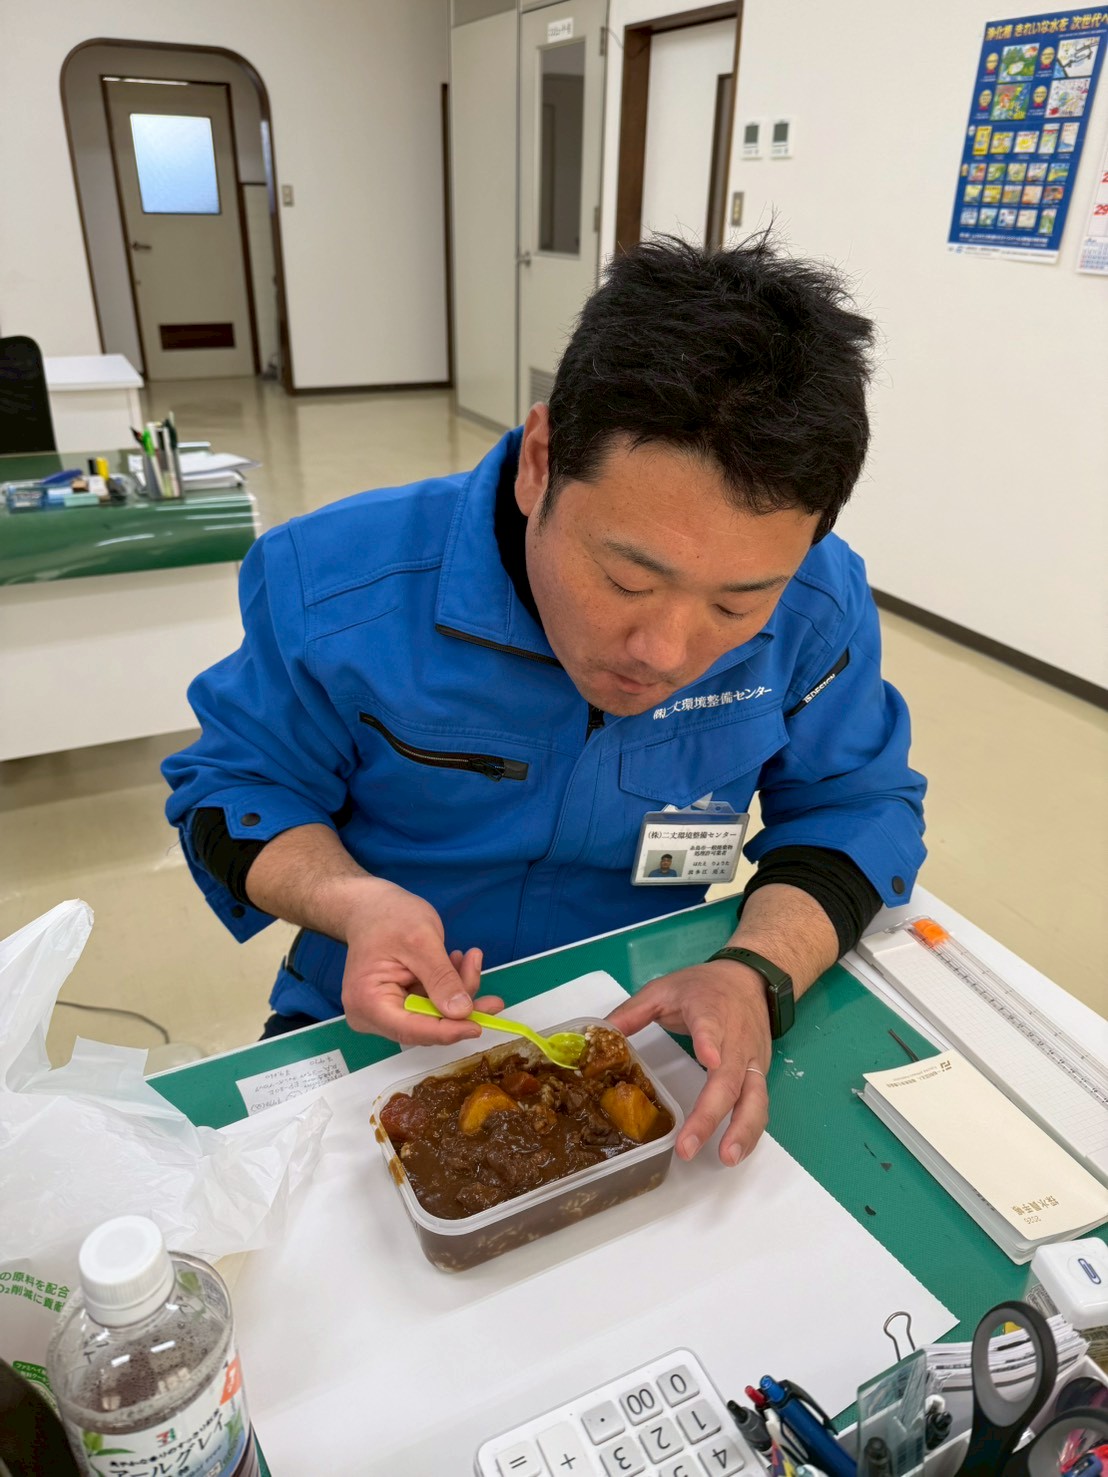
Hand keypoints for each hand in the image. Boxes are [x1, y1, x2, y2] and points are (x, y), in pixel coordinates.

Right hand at [338, 878, 502, 1043]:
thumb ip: (441, 978)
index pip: (411, 1030)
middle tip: (493, 998)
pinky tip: (456, 962)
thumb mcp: (421, 941)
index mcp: (368, 1002)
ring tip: (470, 960)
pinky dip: (448, 987)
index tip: (479, 1026)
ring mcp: (385, 1011)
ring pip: (433, 1016)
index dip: (448, 1031)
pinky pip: (431, 1004)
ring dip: (457, 992)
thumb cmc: (388, 917)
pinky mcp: (398, 1004)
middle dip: (460, 1008)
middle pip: (425, 1026)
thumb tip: (462, 1012)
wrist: (372, 906)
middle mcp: (371, 1015)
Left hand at [605, 961, 771, 1165]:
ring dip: (742, 1129)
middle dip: (710, 1113)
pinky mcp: (760, 1072)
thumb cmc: (704, 986)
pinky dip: (751, 1130)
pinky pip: (759, 1104)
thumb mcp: (664, 989)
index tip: (709, 1059)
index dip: (709, 1042)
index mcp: (709, 1011)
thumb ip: (633, 1012)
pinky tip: (735, 1152)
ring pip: (754, 1096)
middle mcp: (735, 1039)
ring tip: (726, 1157)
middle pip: (729, 1078)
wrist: (749, 978)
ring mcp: (751, 1058)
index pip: (711, 1025)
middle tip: (689, 1145)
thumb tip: (601, 1035)